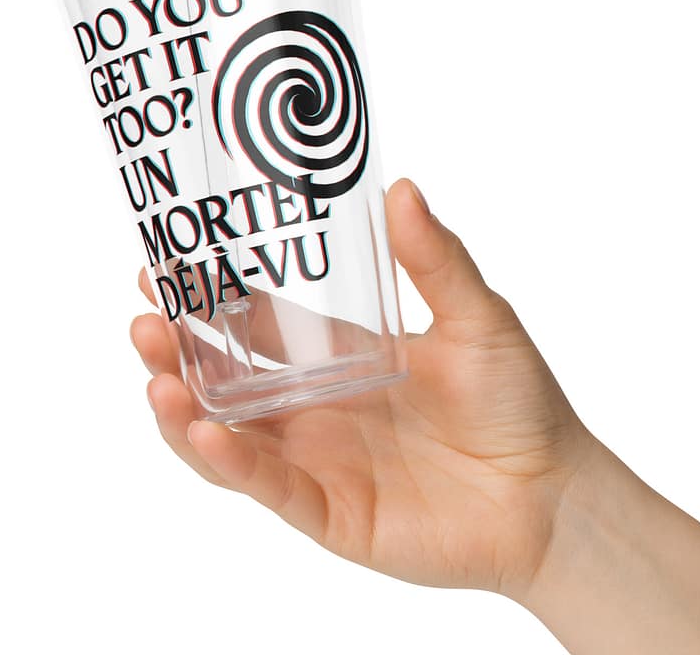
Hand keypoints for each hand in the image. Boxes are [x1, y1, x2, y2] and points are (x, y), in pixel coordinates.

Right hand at [129, 178, 595, 597]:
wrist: (555, 495)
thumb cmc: (518, 401)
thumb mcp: (477, 317)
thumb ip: (434, 259)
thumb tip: (402, 188)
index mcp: (337, 354)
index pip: (253, 320)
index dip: (205, 297)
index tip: (161, 265)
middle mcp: (314, 404)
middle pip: (222, 376)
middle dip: (174, 349)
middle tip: (144, 318)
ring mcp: (315, 459)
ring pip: (225, 434)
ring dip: (182, 407)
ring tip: (157, 374)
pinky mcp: (328, 510)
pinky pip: (266, 487)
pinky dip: (228, 464)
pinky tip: (204, 433)